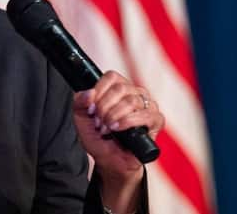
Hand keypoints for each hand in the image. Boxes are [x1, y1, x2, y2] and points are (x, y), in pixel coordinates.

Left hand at [72, 71, 164, 209]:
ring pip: (131, 101)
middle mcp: (135, 93)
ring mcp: (148, 106)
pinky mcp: (156, 121)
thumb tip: (88, 93)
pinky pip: (146, 115)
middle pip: (120, 88)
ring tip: (107, 128)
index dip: (99, 91)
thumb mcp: (81, 119)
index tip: (91, 107)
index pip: (112, 77)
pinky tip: (118, 129)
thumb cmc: (98, 138)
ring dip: (114, 116)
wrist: (109, 160)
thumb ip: (79, 103)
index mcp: (119, 88)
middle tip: (98, 122)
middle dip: (104, 107)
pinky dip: (128, 122)